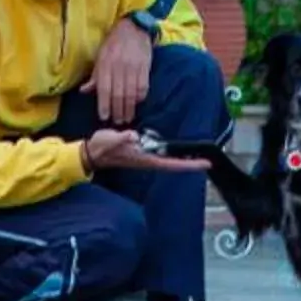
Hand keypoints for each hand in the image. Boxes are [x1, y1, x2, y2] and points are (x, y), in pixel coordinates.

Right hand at [81, 128, 206, 175]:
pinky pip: (162, 153)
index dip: (189, 164)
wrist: (93, 152)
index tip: (204, 164)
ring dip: (183, 158)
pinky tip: (178, 147)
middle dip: (190, 162)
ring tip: (197, 155)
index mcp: (145, 159)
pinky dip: (172, 151)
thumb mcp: (111, 140)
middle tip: (208, 161)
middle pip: (174, 163)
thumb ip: (122, 138)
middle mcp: (149, 160)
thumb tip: (133, 136)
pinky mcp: (142, 151)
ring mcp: (146, 157)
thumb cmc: (103, 147)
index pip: (172, 164)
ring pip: (169, 159)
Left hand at [91, 18, 152, 125]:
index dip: (104, 105)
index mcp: (105, 64)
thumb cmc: (114, 43)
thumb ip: (94, 76)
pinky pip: (143, 86)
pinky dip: (140, 97)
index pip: (104, 88)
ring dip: (129, 109)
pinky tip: (137, 104)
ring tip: (127, 118)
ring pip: (131, 93)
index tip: (104, 117)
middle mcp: (119, 67)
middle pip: (118, 94)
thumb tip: (83, 91)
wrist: (133, 27)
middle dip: (117, 111)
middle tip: (117, 122)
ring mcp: (133, 67)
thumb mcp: (100, 56)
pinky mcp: (145, 67)